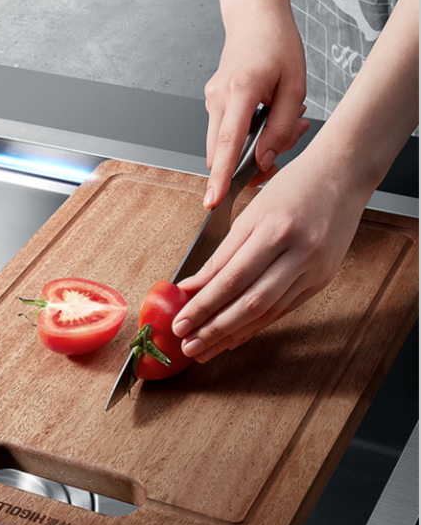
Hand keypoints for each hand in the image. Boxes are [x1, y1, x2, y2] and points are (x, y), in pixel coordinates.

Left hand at [172, 151, 371, 361]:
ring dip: (233, 334)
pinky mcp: (322, 280)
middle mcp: (299, 253)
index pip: (232, 278)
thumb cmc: (295, 186)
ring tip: (206, 348)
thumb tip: (193, 286)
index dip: (204, 305)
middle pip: (251, 302)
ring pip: (268, 312)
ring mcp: (315, 270)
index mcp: (276, 229)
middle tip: (189, 346)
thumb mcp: (252, 213)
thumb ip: (222, 254)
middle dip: (215, 329)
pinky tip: (236, 336)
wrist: (344, 176)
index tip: (181, 323)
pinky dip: (257, 325)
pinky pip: (284, 310)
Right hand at [205, 0, 308, 206]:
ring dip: (247, 152)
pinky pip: (224, 135)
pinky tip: (265, 124)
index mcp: (240, 91)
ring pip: (223, 147)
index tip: (213, 200)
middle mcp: (218, 98)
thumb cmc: (277, 45)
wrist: (256, 19)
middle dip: (245, 167)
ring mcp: (212, 101)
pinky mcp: (213, 104)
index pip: (228, 144)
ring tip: (277, 133)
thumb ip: (282, 129)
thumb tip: (265, 161)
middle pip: (222, 153)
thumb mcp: (295, 87)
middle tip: (275, 159)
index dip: (221, 177)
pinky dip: (243, 140)